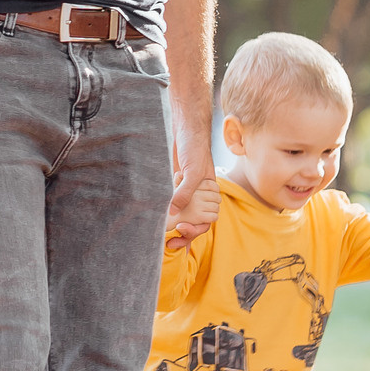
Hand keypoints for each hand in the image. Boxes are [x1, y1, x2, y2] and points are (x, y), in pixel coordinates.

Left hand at [165, 124, 213, 243]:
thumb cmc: (195, 147)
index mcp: (210, 194)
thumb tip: (173, 212)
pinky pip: (172, 205)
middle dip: (184, 234)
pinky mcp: (174, 186)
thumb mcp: (193, 171)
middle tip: (170, 242)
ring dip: (175, 228)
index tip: (181, 228)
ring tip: (165, 240)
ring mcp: (186, 192)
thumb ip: (185, 191)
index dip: (195, 229)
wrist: (186, 128)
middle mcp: (199, 196)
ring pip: (183, 216)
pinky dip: (167, 215)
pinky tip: (159, 225)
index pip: (206, 220)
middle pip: (194, 222)